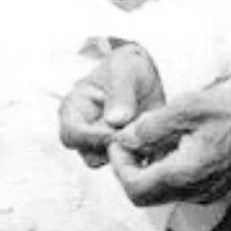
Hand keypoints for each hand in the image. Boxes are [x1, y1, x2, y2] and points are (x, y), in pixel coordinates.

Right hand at [59, 43, 163, 166]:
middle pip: (90, 155)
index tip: (117, 131)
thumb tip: (115, 120)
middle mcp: (86, 133)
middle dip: (115, 146)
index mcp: (74, 111)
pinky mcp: (127, 152)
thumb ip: (119, 92)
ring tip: (150, 131)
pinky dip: (147, 156)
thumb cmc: (127, 67)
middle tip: (138, 131)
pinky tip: (159, 141)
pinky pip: (135, 164)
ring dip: (132, 152)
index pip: (72, 134)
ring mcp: (105, 145)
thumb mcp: (123, 70)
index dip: (93, 137)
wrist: (146, 75)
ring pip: (113, 163)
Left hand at [108, 79, 230, 205]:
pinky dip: (165, 170)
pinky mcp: (214, 188)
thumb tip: (124, 138)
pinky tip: (171, 144)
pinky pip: (178, 188)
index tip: (119, 139)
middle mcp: (195, 192)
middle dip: (128, 169)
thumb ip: (152, 125)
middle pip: (144, 196)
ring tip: (148, 138)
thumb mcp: (189, 106)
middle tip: (128, 141)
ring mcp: (206, 193)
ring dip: (146, 170)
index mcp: (187, 173)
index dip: (118, 164)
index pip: (134, 187)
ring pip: (160, 193)